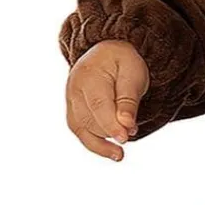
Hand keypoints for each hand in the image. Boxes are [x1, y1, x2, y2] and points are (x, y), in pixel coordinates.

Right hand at [65, 39, 148, 160]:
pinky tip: (110, 150)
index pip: (98, 105)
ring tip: (120, 153)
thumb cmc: (124, 61)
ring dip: (101, 143)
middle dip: (110, 132)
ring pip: (81, 128)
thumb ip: (129, 99)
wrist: (108, 50)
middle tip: (132, 133)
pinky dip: (94, 143)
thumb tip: (126, 125)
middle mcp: (74, 89)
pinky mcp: (73, 110)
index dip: (111, 125)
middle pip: (89, 119)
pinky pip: (79, 130)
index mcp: (89, 75)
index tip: (125, 138)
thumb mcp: (133, 73)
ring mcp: (70, 100)